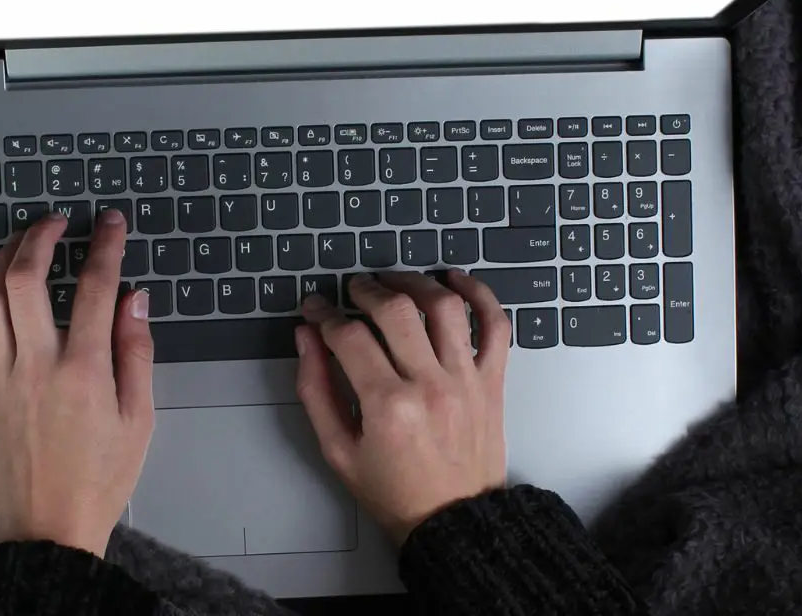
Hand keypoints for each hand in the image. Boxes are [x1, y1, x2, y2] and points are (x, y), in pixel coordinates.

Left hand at [0, 208, 153, 557]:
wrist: (49, 528)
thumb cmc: (102, 477)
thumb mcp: (140, 418)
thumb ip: (137, 353)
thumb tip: (136, 299)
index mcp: (84, 370)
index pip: (97, 289)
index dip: (106, 246)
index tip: (112, 221)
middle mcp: (37, 366)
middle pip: (26, 282)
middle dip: (40, 238)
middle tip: (57, 220)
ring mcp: (1, 379)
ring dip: (1, 261)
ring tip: (21, 241)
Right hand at [296, 270, 509, 544]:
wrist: (455, 521)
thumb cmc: (394, 492)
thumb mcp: (337, 450)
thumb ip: (315, 389)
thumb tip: (306, 337)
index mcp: (387, 406)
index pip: (349, 336)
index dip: (325, 314)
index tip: (316, 308)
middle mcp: (430, 385)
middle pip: (396, 310)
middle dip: (366, 290)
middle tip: (353, 289)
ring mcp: (466, 379)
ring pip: (444, 306)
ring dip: (415, 282)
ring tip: (395, 281)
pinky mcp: (492, 380)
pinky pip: (495, 325)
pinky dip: (480, 294)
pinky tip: (455, 280)